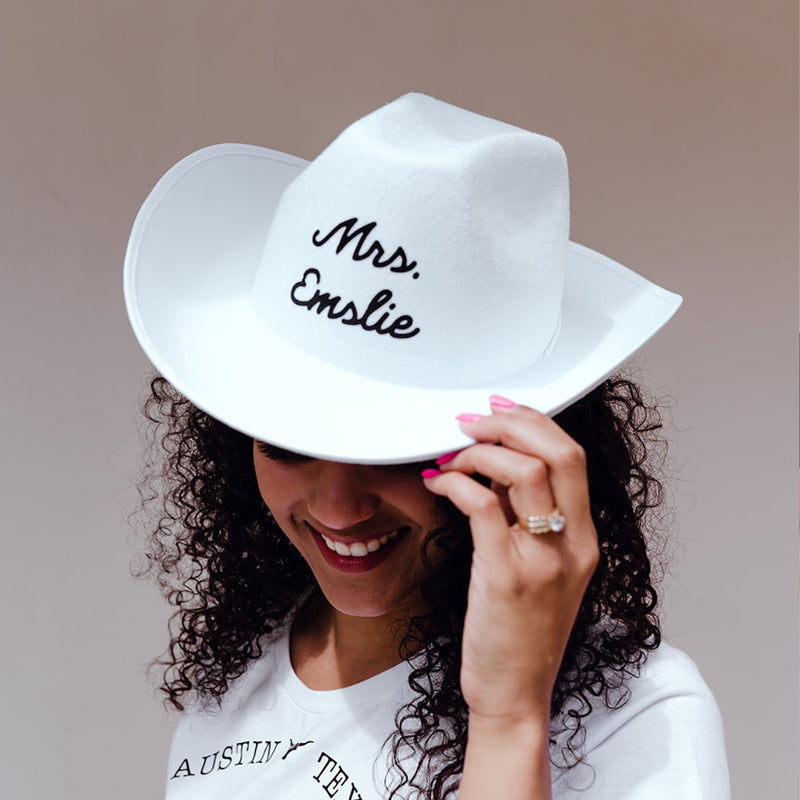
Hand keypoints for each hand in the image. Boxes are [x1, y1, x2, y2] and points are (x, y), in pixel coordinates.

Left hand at [422, 396, 598, 723]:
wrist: (515, 694)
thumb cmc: (521, 631)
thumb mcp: (540, 568)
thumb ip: (525, 517)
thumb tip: (493, 464)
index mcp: (584, 540)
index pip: (574, 458)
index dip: (536, 422)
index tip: (500, 410)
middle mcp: (573, 546)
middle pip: (559, 453)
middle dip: (512, 422)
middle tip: (471, 422)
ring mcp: (543, 561)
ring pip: (524, 471)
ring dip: (480, 452)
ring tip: (452, 458)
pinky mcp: (506, 577)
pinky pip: (482, 506)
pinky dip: (456, 483)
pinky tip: (437, 484)